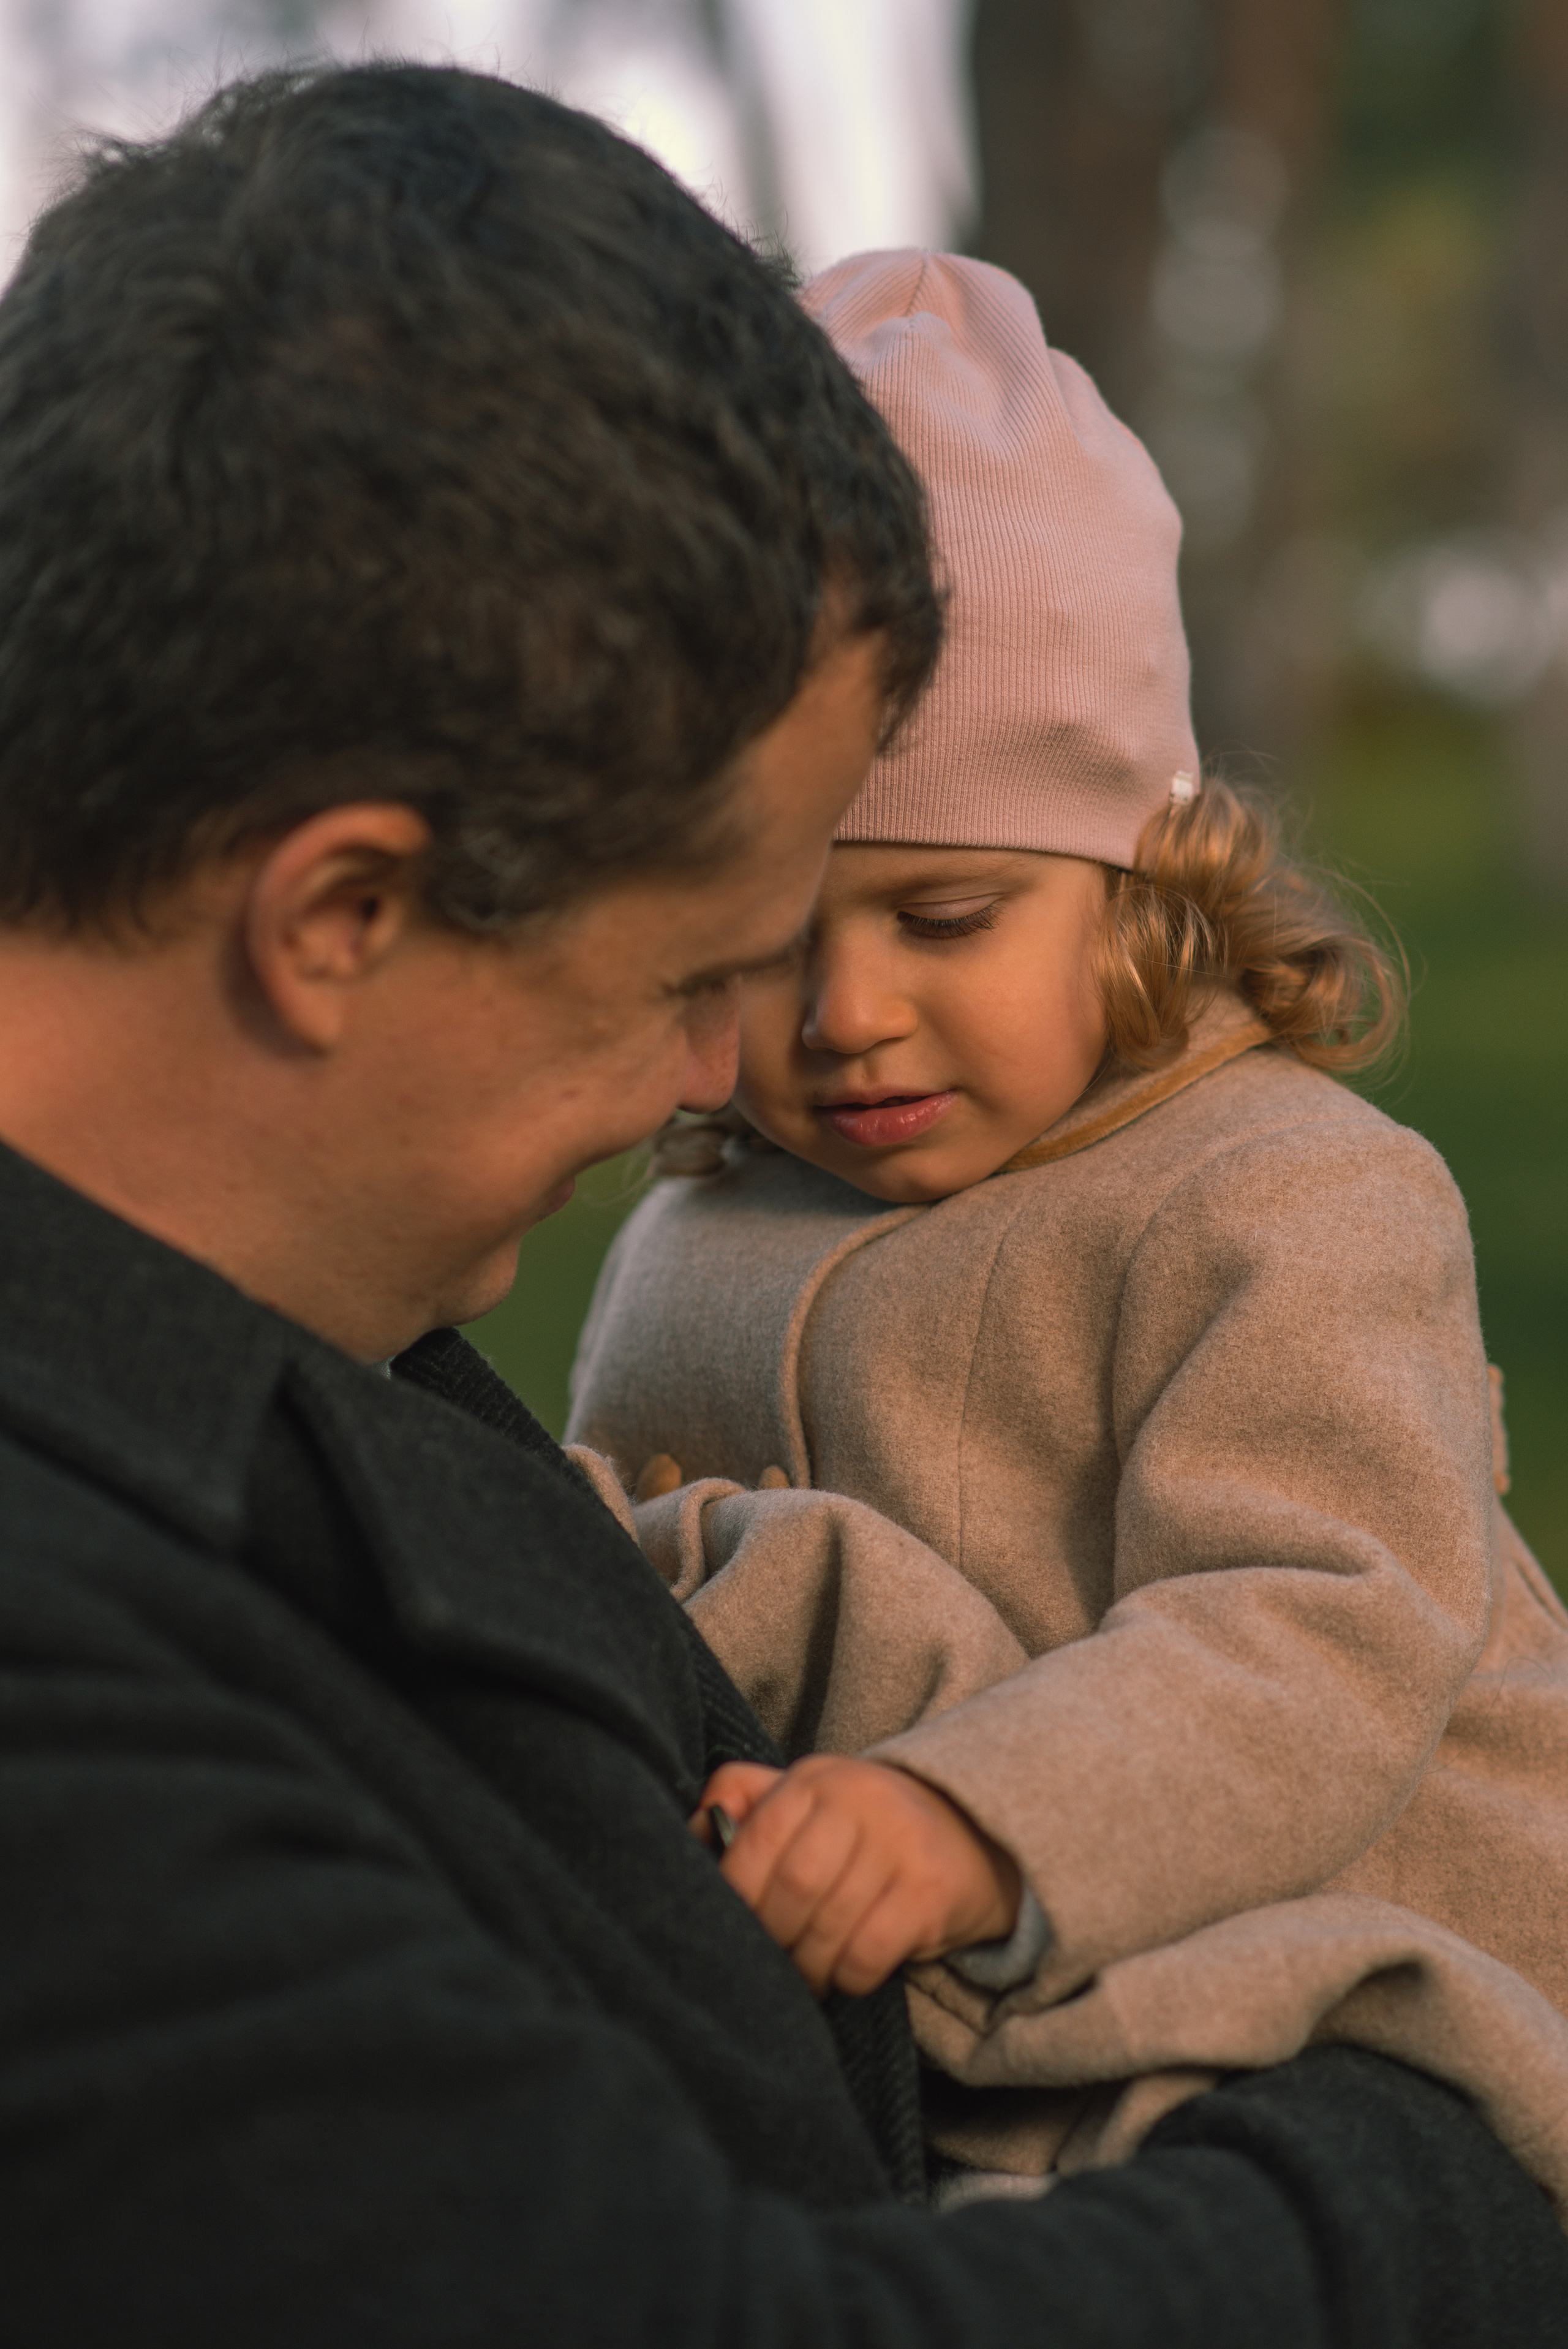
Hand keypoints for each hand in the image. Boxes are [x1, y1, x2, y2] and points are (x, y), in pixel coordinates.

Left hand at [690, 1755, 1020, 1997]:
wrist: (970, 1834)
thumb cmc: (864, 1829)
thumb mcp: (807, 1799)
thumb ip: (745, 1805)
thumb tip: (691, 1834)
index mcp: (815, 1779)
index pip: (755, 1840)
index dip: (737, 1896)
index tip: (736, 1926)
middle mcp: (858, 1800)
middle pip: (792, 1888)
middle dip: (774, 1939)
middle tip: (772, 1961)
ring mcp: (900, 1843)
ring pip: (828, 1925)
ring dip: (808, 1967)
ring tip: (805, 1976)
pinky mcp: (931, 1890)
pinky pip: (870, 1952)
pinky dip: (848, 1977)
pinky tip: (846, 1974)